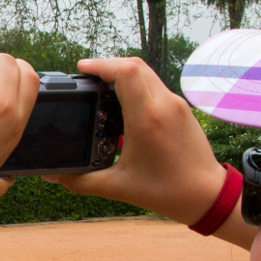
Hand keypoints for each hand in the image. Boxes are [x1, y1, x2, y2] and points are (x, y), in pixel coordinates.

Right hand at [49, 57, 229, 227]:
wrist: (207, 196)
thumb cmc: (167, 192)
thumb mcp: (118, 186)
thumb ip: (80, 180)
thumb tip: (53, 176)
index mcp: (147, 118)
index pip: (125, 71)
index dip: (101, 64)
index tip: (82, 69)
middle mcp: (164, 104)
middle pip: (135, 65)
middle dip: (109, 66)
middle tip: (88, 77)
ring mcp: (176, 105)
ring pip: (147, 73)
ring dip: (124, 75)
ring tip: (103, 89)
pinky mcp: (182, 110)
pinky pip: (156, 86)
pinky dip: (138, 86)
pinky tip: (125, 105)